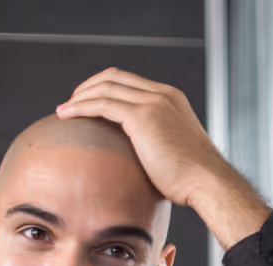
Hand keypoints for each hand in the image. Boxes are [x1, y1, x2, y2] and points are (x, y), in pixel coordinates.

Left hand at [57, 68, 272, 247]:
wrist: (208, 183)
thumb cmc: (193, 179)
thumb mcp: (176, 153)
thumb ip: (158, 145)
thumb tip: (140, 162)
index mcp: (172, 99)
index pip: (130, 82)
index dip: (104, 88)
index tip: (88, 103)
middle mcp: (162, 95)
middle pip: (114, 77)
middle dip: (88, 87)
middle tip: (71, 105)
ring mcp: (153, 102)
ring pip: (105, 87)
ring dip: (80, 96)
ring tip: (64, 111)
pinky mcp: (142, 116)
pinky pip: (102, 104)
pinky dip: (81, 107)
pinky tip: (67, 116)